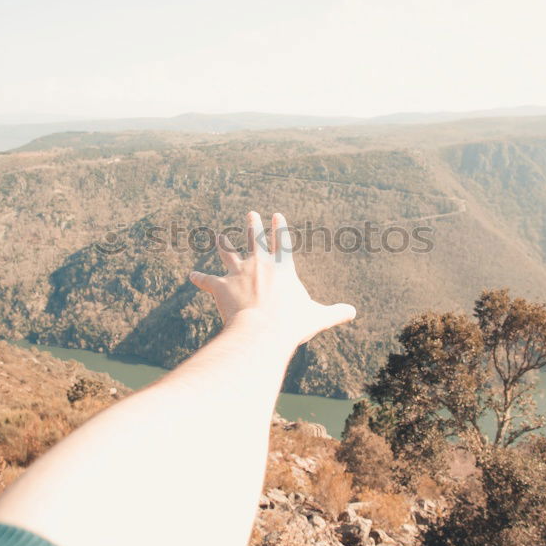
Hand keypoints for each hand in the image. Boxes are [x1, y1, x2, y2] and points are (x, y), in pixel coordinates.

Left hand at [189, 211, 356, 346]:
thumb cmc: (291, 325)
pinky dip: (199, 278)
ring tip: (218, 237)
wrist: (262, 332)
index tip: (277, 214)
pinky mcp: (221, 287)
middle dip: (253, 225)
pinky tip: (191, 276)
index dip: (280, 227)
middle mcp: (259, 264)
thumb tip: (353, 312)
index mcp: (283, 268)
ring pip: (228, 253)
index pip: (283, 241)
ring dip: (223, 245)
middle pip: (255, 239)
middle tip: (251, 214)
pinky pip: (207, 280)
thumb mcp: (318, 317)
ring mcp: (238, 274)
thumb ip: (335, 312)